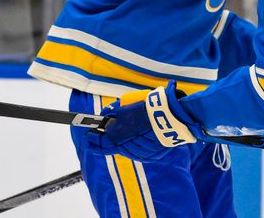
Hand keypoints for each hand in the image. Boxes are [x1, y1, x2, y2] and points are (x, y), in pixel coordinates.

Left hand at [86, 82, 201, 161]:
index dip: (95, 141)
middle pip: (116, 148)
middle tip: (99, 135)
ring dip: (123, 143)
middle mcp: (132, 149)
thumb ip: (114, 113)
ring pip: (128, 150)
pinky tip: (135, 138)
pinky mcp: (155, 155)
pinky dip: (136, 145)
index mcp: (124, 138)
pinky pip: (141, 152)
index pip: (104, 143)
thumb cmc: (151, 108)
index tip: (88, 137)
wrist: (175, 115)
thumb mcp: (128, 106)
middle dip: (108, 142)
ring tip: (120, 135)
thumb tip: (104, 116)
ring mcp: (144, 153)